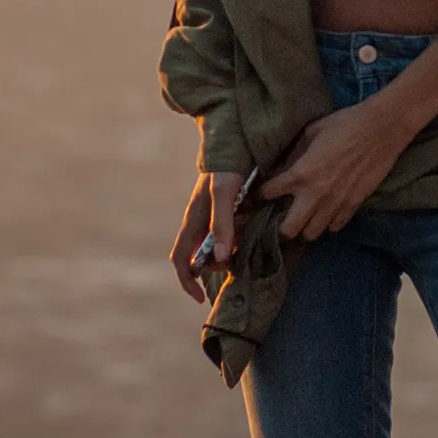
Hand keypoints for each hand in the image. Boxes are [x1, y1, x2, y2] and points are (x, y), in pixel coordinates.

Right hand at [168, 170, 242, 301]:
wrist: (236, 139)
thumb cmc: (226, 165)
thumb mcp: (224, 193)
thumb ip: (222, 223)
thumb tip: (221, 258)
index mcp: (193, 220)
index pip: (181, 259)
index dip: (187, 281)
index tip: (201, 298)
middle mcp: (201, 221)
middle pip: (203, 257)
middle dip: (219, 265)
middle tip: (239, 260)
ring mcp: (214, 215)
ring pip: (220, 246)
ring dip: (234, 249)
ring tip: (250, 236)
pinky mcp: (228, 209)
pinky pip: (233, 232)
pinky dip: (242, 236)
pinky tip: (255, 225)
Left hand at [260, 102, 409, 241]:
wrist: (381, 129)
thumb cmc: (345, 124)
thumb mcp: (312, 131)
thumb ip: (295, 152)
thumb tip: (283, 166)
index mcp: (300, 173)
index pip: (269, 194)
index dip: (260, 196)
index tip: (260, 196)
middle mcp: (314, 194)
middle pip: (289, 229)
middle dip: (282, 226)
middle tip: (283, 217)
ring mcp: (335, 203)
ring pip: (312, 233)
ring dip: (306, 226)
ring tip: (307, 216)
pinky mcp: (354, 205)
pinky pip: (336, 227)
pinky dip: (329, 223)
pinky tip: (328, 212)